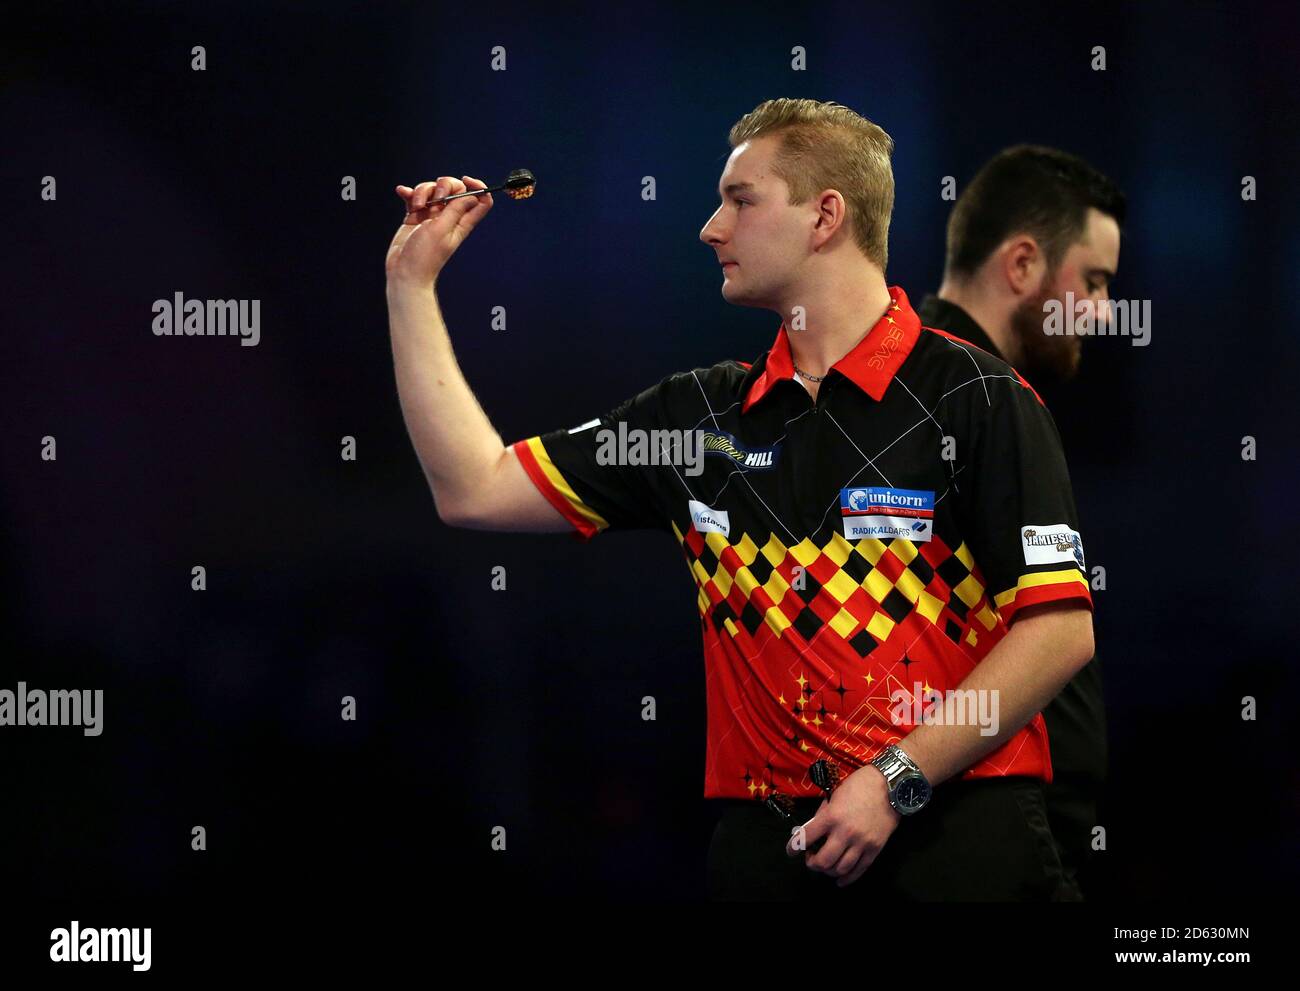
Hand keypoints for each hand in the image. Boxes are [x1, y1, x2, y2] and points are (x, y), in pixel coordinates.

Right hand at [386, 175, 493, 287]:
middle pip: (454, 189)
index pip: (480, 200)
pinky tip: (402, 192)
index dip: (478, 187)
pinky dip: (409, 193)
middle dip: (443, 185)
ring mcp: (432, 216)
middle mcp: (449, 217)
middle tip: (435, 199)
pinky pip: (415, 197)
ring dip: (422, 192)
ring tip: (416, 207)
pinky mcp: (416, 216)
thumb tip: (473, 195)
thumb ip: (456, 210)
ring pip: (432, 190)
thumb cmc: (425, 256)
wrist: (405, 272)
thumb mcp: (442, 229)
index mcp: (462, 222)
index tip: (465, 181)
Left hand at [784, 765, 900, 886]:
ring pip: (840, 869)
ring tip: (826, 865)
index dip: (793, 847)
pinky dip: (847, 879)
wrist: (889, 787)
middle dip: (812, 863)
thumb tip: (812, 831)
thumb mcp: (834, 795)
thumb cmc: (859, 786)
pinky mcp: (875, 849)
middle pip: (823, 861)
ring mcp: (861, 843)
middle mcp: (845, 833)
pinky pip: (859, 870)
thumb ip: (823, 815)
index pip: (806, 838)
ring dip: (828, 871)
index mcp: (831, 816)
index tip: (791, 851)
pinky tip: (840, 880)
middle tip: (811, 858)